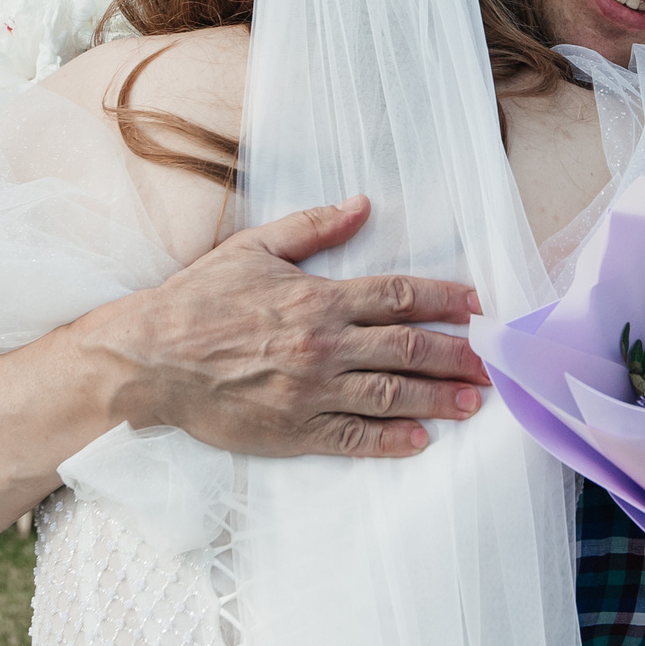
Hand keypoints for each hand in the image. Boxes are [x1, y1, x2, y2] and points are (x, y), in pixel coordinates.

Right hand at [79, 194, 490, 459]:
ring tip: (474, 401)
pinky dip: (390, 440)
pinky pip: (352, 438)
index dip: (445, 300)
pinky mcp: (293, 430)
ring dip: (438, 397)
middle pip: (408, 348)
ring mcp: (311, 392)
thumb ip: (312, 227)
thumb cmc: (199, 300)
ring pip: (391, 394)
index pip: (399, 296)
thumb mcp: (254, 248)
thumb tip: (361, 205)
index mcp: (318, 299)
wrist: (149, 359)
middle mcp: (323, 346)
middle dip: (458, 354)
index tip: (478, 306)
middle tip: (495, 362)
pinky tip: (421, 440)